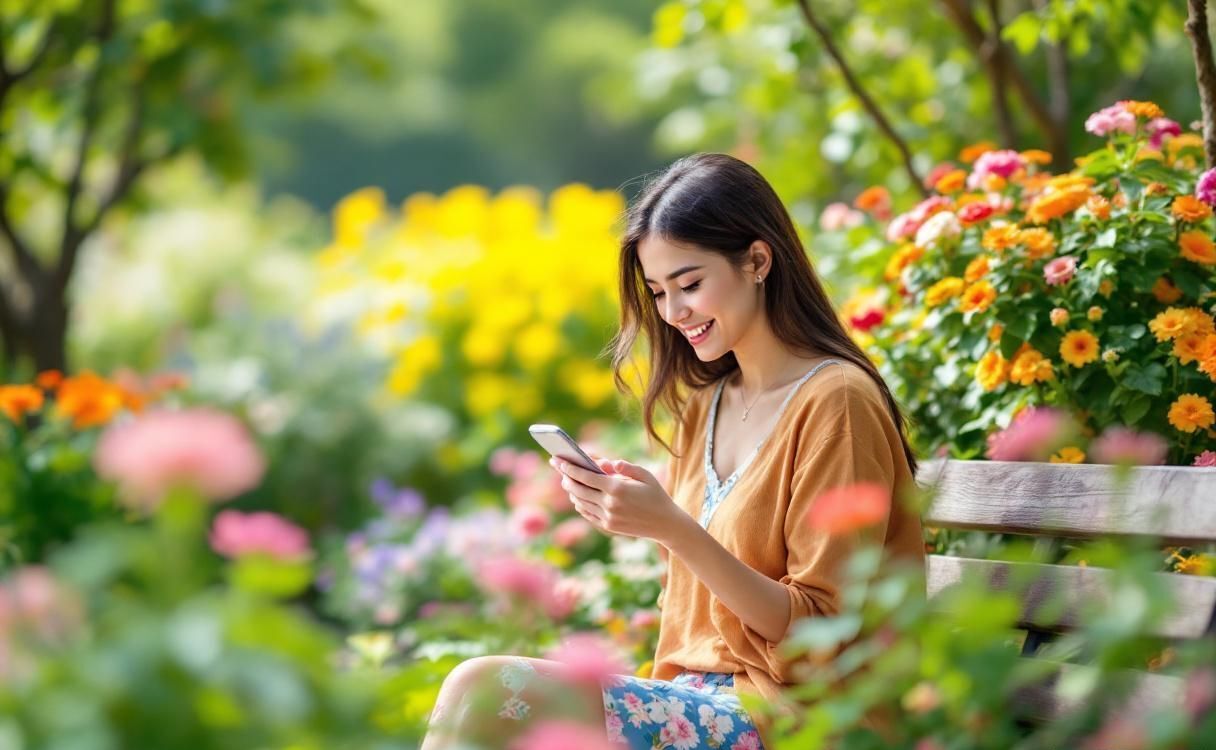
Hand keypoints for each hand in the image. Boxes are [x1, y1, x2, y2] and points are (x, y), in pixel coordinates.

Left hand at [550, 457, 687, 543]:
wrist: (665, 524)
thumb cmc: (656, 494)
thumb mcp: (645, 474)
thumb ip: (624, 466)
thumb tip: (604, 463)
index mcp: (618, 488)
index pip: (586, 476)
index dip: (569, 468)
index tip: (558, 460)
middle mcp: (610, 504)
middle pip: (579, 489)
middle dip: (566, 477)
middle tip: (558, 468)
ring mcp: (608, 517)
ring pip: (580, 502)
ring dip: (571, 490)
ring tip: (567, 481)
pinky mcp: (608, 526)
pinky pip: (587, 513)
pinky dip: (579, 504)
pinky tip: (578, 496)